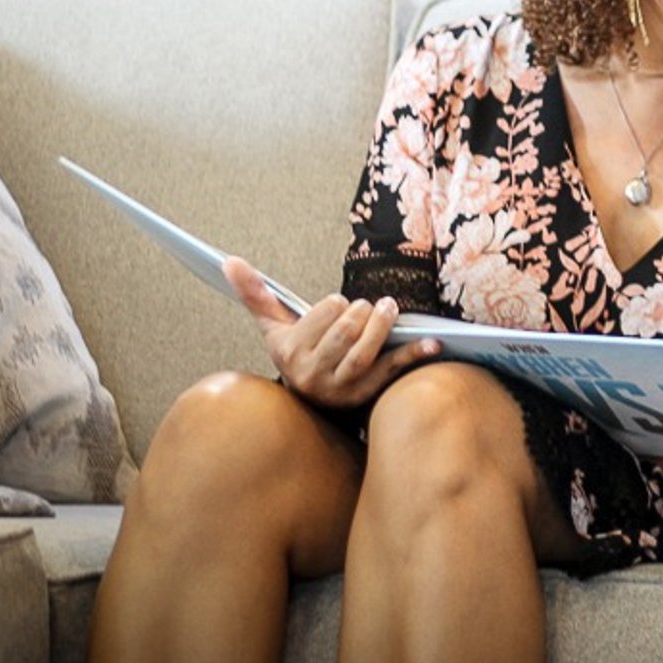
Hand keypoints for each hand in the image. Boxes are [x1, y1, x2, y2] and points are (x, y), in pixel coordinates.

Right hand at [223, 256, 438, 407]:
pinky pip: (393, 370)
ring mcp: (341, 388)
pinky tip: (435, 342)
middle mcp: (313, 374)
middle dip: (361, 311)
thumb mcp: (273, 327)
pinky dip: (415, 354)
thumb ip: (254, 293)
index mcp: (290, 353)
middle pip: (347, 331)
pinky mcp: (366, 395)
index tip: (340, 304)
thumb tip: (227, 260)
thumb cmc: (295, 352)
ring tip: (389, 307)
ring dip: (383, 324)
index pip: (324, 315)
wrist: (309, 402)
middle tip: (369, 305)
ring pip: (367, 351)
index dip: (337, 304)